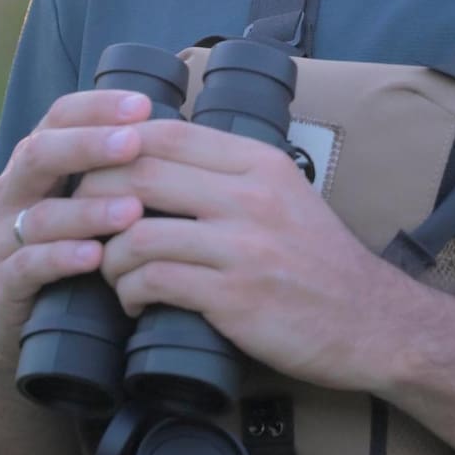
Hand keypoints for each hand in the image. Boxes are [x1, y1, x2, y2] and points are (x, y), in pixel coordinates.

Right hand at [0, 92, 149, 376]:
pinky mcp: (1, 286)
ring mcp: (2, 240)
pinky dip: (60, 259)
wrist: (16, 334)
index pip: (60, 117)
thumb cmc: (73, 253)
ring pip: (39, 214)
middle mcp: (14, 193)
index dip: (98, 107)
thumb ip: (122, 170)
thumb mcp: (93, 203)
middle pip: (40, 154)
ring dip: (87, 210)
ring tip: (132, 210)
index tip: (143, 104)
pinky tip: (93, 257)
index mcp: (38, 164)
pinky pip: (27, 267)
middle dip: (88, 145)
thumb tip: (189, 134)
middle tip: (133, 143)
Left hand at [79, 119, 421, 392]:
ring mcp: (242, 245)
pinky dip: (129, 291)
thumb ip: (232, 174)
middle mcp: (250, 195)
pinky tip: (134, 301)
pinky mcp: (235, 296)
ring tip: (111, 271)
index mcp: (259, 162)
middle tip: (83, 222)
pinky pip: (154, 281)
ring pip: (137, 232)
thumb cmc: (320, 261)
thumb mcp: (285, 194)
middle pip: (140, 173)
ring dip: (107, 257)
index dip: (115, 148)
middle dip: (94, 198)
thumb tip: (160, 160)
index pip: (166, 133)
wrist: (371, 321)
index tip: (95, 172)